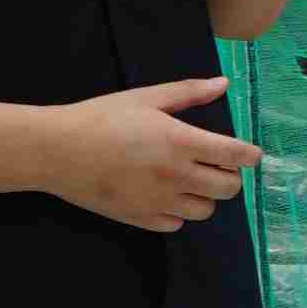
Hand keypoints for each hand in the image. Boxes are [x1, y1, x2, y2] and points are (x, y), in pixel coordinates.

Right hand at [37, 77, 260, 230]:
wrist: (55, 151)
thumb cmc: (100, 118)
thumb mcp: (146, 98)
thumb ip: (188, 93)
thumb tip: (223, 83)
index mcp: (182, 142)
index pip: (237, 156)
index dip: (251, 156)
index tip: (249, 154)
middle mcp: (177, 176)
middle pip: (229, 188)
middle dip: (230, 176)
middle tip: (216, 165)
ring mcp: (159, 201)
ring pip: (206, 210)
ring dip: (205, 196)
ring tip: (188, 180)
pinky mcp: (141, 219)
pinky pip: (177, 223)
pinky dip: (178, 212)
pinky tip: (164, 195)